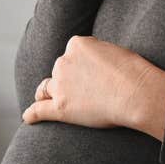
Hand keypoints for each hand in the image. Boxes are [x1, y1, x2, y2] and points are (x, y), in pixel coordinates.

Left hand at [22, 35, 164, 139]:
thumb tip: (92, 65)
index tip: (95, 73)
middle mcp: (63, 62)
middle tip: (90, 91)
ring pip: (48, 88)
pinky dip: (33, 115)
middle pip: (60, 71)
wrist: (136, 93)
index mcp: (76, 44)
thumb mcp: (113, 51)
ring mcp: (61, 85)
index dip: (83, 65)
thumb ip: (97, 55)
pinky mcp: (61, 107)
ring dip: (52, 94)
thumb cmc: (133, 72)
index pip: (72, 53)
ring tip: (60, 102)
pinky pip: (40, 110)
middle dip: (69, 79)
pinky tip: (28, 119)